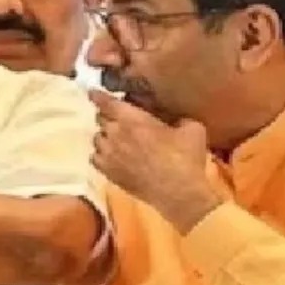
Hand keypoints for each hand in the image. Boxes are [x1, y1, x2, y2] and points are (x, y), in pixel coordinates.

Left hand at [89, 90, 221, 232]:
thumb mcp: (192, 128)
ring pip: (97, 138)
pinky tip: (112, 156)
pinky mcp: (107, 172)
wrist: (178, 192)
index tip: (92, 92)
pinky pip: (95, 158)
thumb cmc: (186, 158)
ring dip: (105, 136)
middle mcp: (115, 133)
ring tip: (118, 140)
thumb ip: (176, 117)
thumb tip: (173, 117)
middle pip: (100, 118)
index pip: (106, 102)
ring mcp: (109, 154)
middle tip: (119, 119)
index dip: (98, 96)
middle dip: (108, 116)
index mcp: (133, 119)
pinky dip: (101, 154)